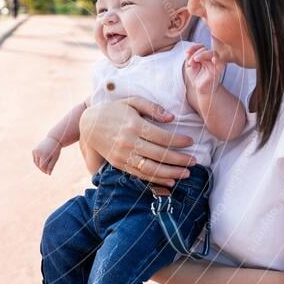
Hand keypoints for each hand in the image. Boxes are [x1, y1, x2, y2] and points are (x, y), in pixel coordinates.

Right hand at [33, 137, 61, 174]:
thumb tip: (48, 174)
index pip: (42, 166)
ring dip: (39, 165)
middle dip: (42, 169)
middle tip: (46, 171)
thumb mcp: (55, 158)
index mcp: (44, 154)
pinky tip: (42, 161)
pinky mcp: (33, 150)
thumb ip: (51, 166)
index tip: (47, 173)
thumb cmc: (55, 150)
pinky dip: (38, 161)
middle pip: (38, 165)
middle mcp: (38, 152)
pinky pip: (35, 159)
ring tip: (45, 166)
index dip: (44, 170)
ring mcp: (35, 151)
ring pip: (36, 163)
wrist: (53, 139)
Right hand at [79, 97, 195, 186]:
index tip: (190, 142)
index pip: (162, 136)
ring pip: (151, 168)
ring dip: (171, 173)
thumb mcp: (132, 102)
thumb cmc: (113, 110)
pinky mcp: (119, 164)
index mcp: (134, 125)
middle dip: (179, 159)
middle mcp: (128, 142)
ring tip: (186, 173)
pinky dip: (156, 179)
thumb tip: (172, 118)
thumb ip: (152, 108)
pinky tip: (170, 181)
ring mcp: (123, 155)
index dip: (178, 140)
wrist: (89, 124)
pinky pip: (140, 174)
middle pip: (159, 154)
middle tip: (195, 161)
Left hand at [184, 44, 223, 95]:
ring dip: (202, 54)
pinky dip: (216, 59)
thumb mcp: (189, 67)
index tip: (187, 52)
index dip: (194, 48)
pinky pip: (220, 60)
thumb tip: (188, 52)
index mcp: (203, 56)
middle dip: (195, 53)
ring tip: (195, 60)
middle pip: (204, 49)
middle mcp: (210, 57)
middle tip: (191, 61)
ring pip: (211, 52)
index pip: (200, 47)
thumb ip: (189, 58)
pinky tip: (213, 60)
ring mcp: (215, 61)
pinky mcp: (219, 67)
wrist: (202, 88)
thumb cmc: (196, 77)